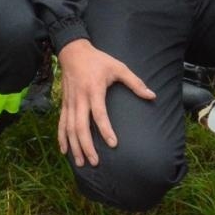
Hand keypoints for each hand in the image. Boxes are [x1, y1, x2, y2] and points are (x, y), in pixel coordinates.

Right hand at [56, 38, 153, 167]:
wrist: (72, 51)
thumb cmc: (98, 60)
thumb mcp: (118, 67)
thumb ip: (135, 82)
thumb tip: (152, 95)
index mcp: (94, 90)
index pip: (99, 113)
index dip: (105, 129)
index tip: (113, 143)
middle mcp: (79, 98)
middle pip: (80, 126)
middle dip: (86, 145)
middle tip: (95, 162)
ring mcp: (70, 102)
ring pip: (69, 128)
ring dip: (74, 146)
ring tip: (81, 162)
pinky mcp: (64, 103)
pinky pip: (61, 123)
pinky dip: (61, 137)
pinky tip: (64, 151)